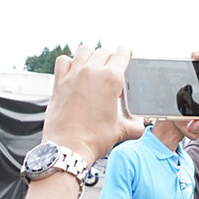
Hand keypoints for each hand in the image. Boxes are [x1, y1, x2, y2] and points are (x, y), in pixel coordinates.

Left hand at [42, 45, 141, 162]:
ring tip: (92, 68)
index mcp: (111, 78)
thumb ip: (135, 125)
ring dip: (90, 56)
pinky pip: (63, 61)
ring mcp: (74, 74)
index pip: (122, 54)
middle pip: (104, 52)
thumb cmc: (94, 139)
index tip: (126, 55)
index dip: (126, 53)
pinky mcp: (59, 82)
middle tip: (110, 73)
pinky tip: (73, 72)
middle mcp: (92, 71)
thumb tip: (140, 126)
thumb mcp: (121, 131)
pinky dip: (69, 62)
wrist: (68, 147)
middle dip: (109, 59)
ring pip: (84, 51)